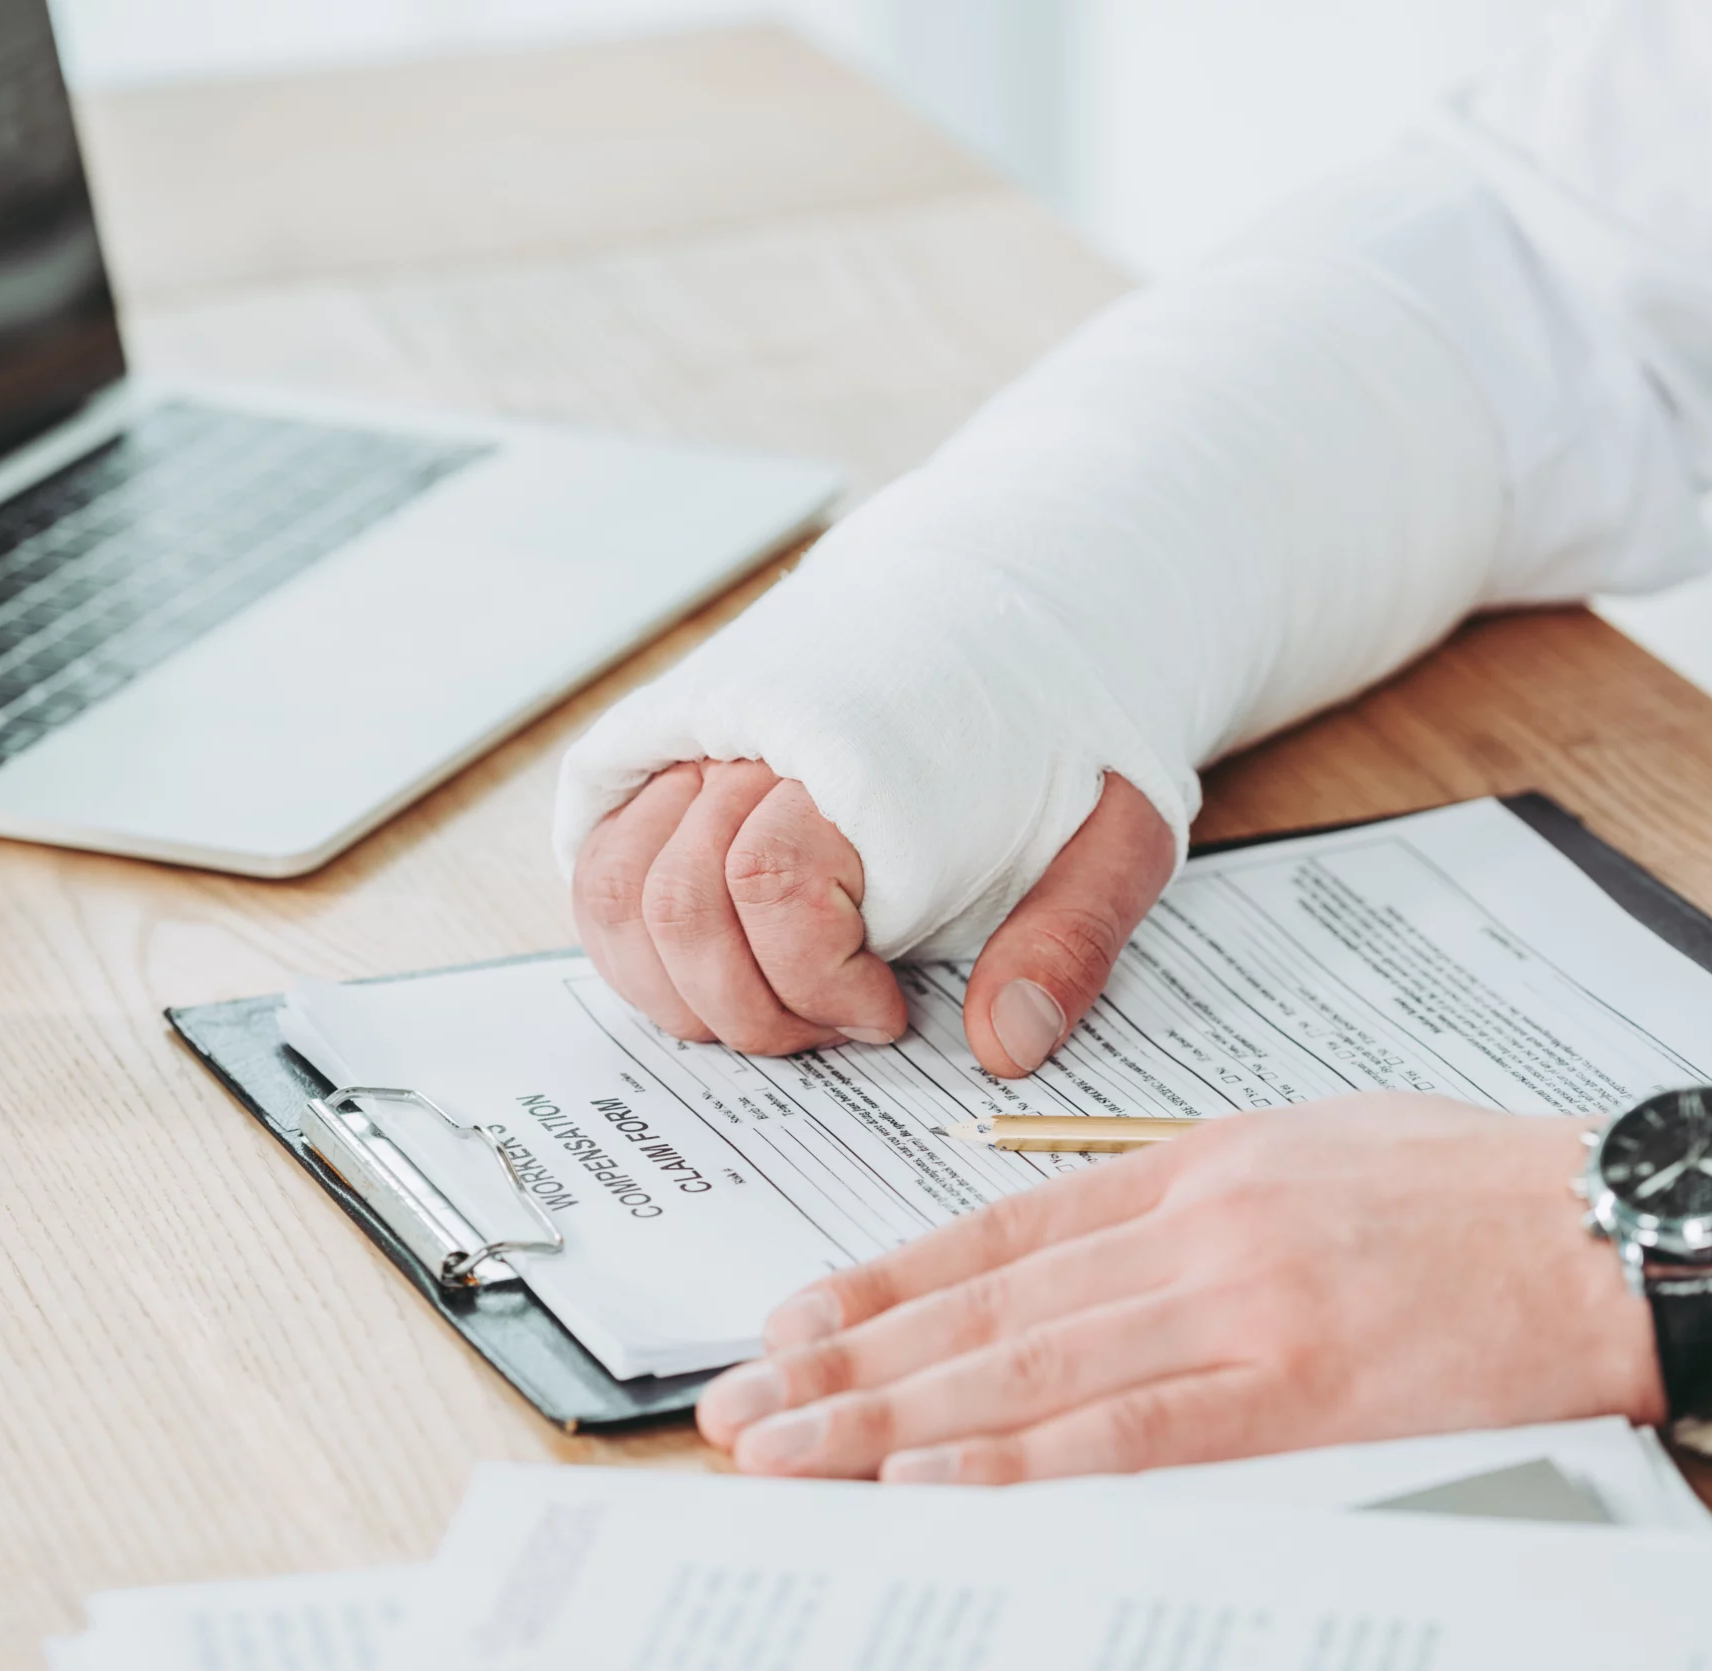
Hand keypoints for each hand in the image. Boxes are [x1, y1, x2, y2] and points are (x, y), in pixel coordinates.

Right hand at [571, 760, 1172, 1075]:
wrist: (1016, 584)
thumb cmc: (1063, 724)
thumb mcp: (1120, 830)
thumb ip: (1068, 940)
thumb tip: (1004, 1046)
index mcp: (868, 749)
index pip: (772, 887)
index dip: (818, 984)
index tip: (884, 1012)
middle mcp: (758, 727)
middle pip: (680, 902)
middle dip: (750, 1005)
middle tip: (830, 1017)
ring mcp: (698, 728)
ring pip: (613, 886)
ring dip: (676, 982)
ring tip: (764, 994)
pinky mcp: (664, 734)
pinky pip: (591, 846)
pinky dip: (625, 927)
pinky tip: (704, 955)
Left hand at [694, 1094, 1662, 1481]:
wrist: (1623, 1227)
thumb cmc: (1478, 1191)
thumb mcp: (1314, 1145)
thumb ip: (1189, 1193)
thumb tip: (1082, 1245)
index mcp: (1195, 1163)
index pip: (996, 1230)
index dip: (882, 1284)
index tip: (793, 1324)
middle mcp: (1194, 1225)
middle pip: (982, 1303)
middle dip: (845, 1362)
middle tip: (738, 1407)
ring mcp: (1241, 1303)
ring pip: (1025, 1366)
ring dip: (888, 1417)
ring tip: (787, 1453)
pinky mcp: (1302, 1388)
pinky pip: (1130, 1431)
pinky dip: (1018, 1458)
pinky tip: (929, 1481)